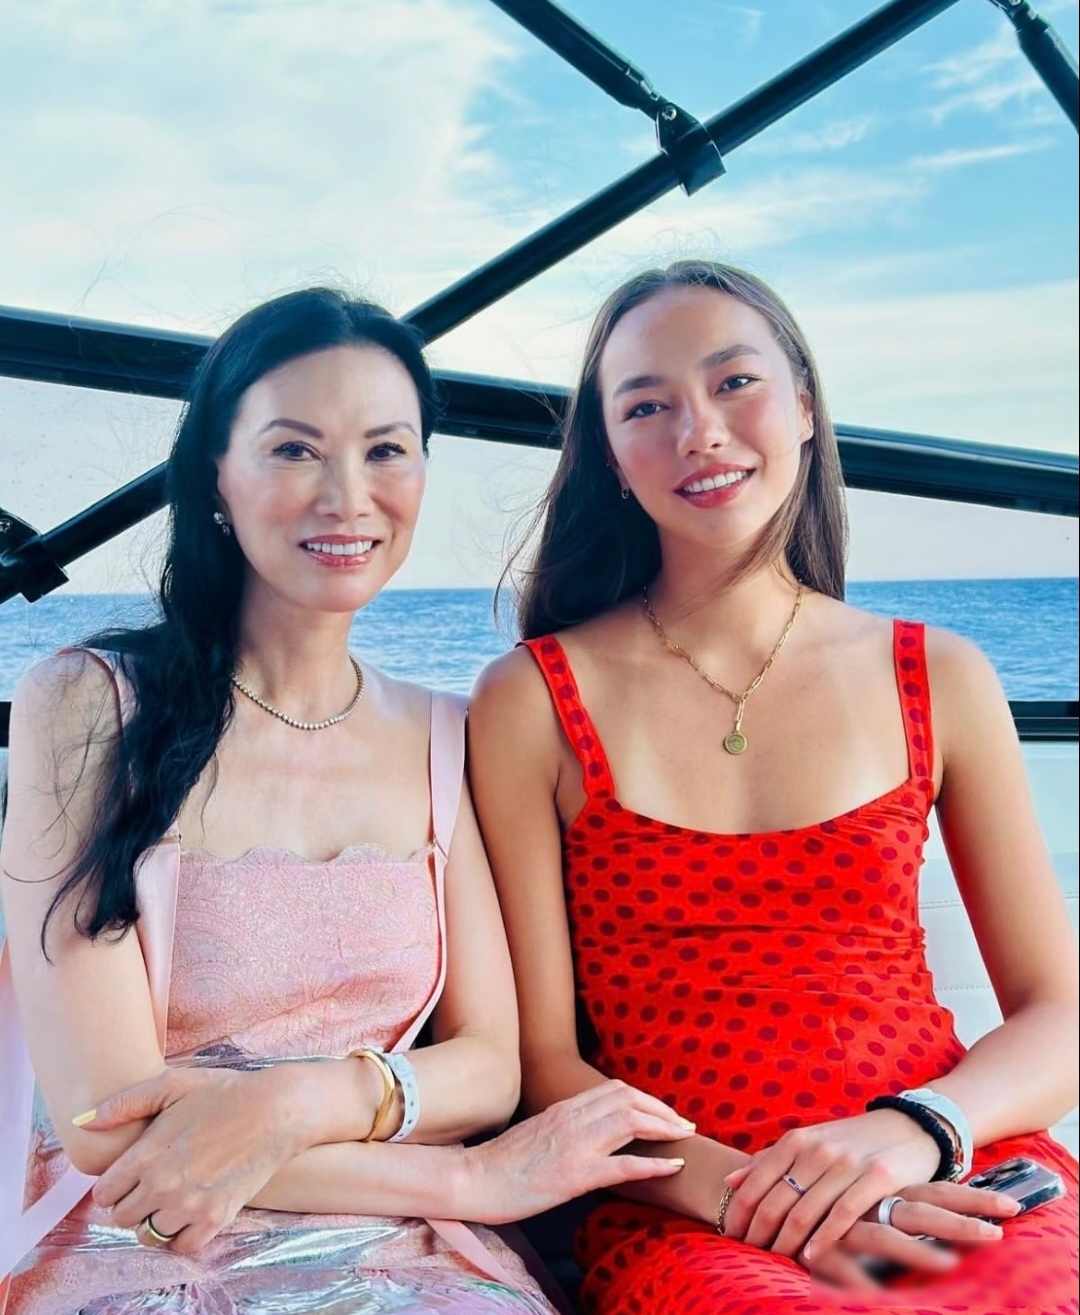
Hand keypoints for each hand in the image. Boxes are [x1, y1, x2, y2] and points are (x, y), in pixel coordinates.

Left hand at [87, 1065, 318, 1253]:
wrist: (276, 1111)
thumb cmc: (223, 1093)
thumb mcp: (172, 1084)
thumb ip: (124, 1103)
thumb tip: (82, 1121)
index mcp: (147, 1155)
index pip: (104, 1193)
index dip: (114, 1185)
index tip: (130, 1175)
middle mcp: (163, 1185)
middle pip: (122, 1218)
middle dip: (131, 1203)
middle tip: (151, 1186)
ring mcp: (189, 1205)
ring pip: (149, 1235)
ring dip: (155, 1220)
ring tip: (170, 1200)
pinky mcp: (216, 1218)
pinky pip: (182, 1246)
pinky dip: (181, 1236)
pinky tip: (189, 1214)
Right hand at [465, 1080, 695, 1224]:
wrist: (473, 1178)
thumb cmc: (502, 1163)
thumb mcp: (538, 1132)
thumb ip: (565, 1125)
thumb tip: (590, 1131)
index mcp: (565, 1107)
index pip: (615, 1089)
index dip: (646, 1098)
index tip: (663, 1113)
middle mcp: (573, 1118)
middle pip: (629, 1099)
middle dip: (662, 1110)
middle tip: (683, 1125)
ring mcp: (575, 1145)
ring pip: (631, 1121)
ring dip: (664, 1127)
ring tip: (684, 1139)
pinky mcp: (575, 1175)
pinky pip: (624, 1165)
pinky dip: (654, 1163)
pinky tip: (673, 1166)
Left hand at [720, 1109, 940, 1259]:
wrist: (907, 1128)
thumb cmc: (849, 1142)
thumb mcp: (807, 1142)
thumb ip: (770, 1161)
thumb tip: (730, 1180)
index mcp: (796, 1140)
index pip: (757, 1182)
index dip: (740, 1213)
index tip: (731, 1236)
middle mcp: (817, 1149)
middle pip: (777, 1201)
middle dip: (760, 1233)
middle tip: (751, 1255)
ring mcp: (847, 1163)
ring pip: (806, 1211)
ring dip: (787, 1242)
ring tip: (776, 1261)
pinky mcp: (877, 1177)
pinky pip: (844, 1214)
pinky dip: (824, 1239)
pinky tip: (811, 1257)